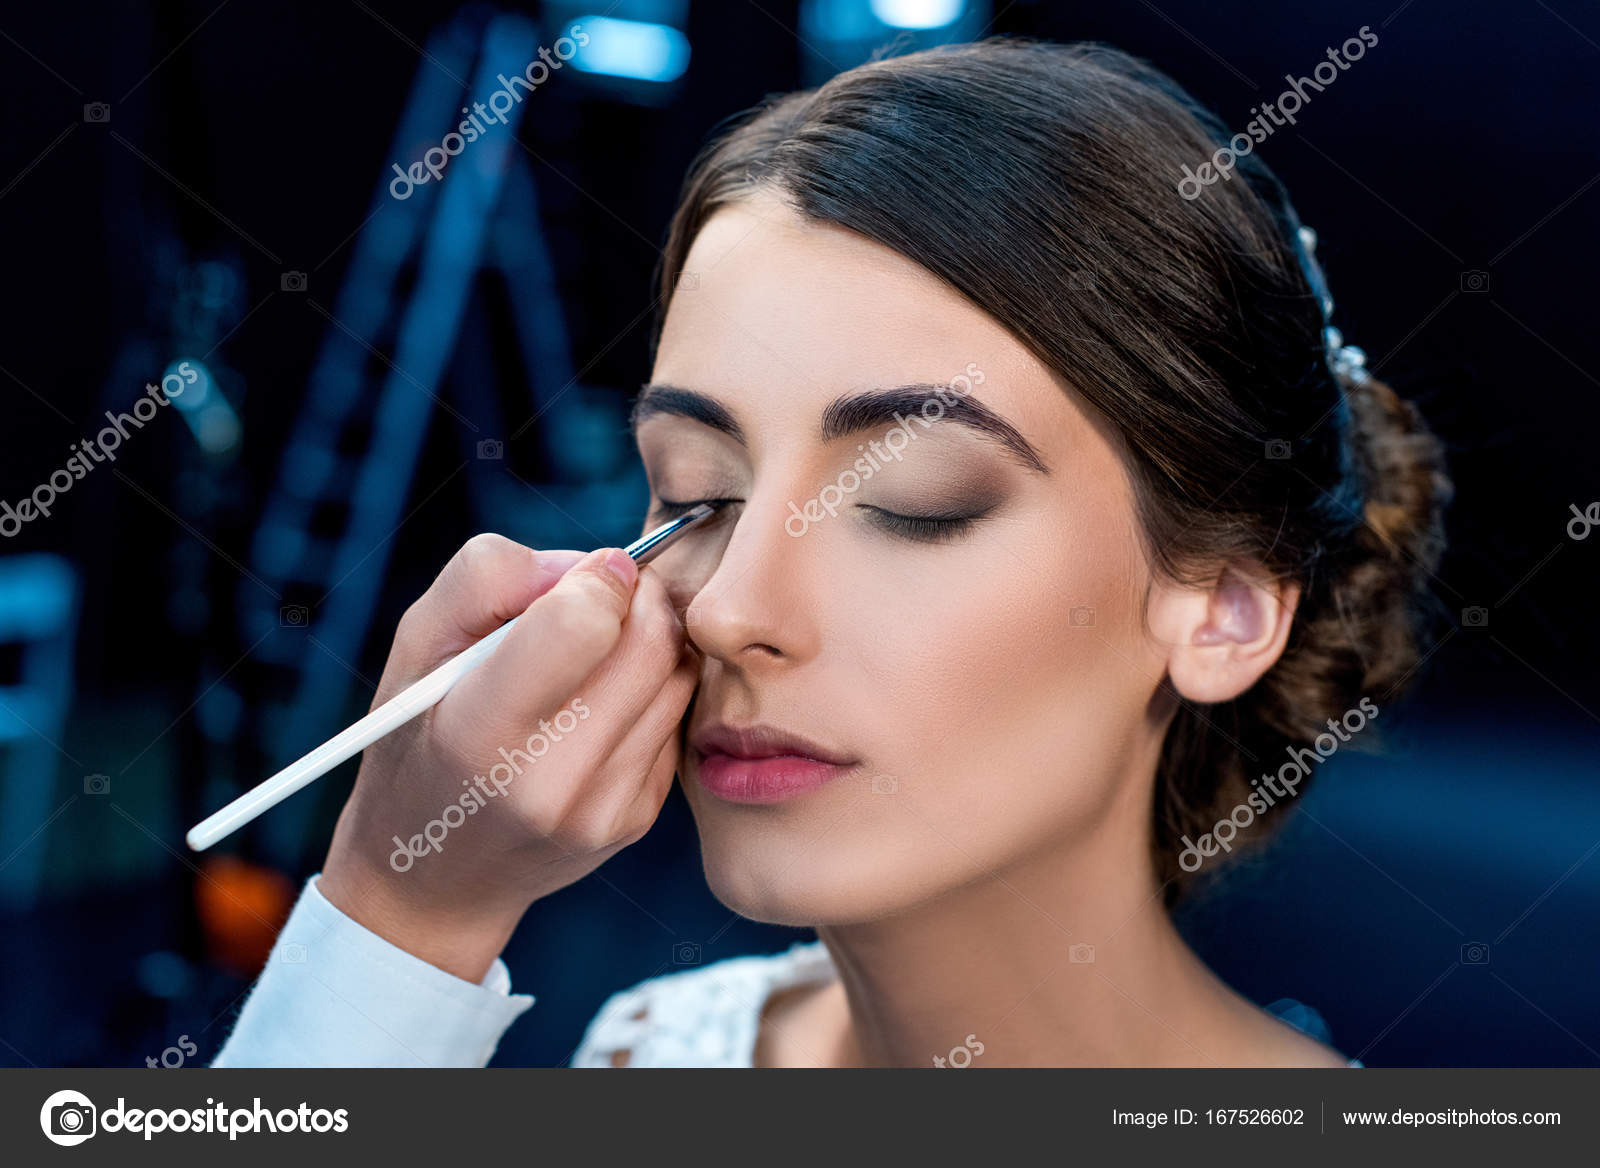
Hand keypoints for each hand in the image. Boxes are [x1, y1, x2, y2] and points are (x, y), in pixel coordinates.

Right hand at [317, 534, 697, 981]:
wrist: (435, 877)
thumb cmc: (418, 740)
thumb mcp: (416, 647)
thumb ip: (488, 579)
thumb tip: (591, 566)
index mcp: (479, 734)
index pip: (581, 625)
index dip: (596, 580)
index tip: (586, 576)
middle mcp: (548, 782)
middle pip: (650, 643)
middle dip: (639, 598)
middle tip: (607, 594)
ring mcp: (601, 809)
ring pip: (677, 676)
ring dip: (654, 639)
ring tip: (600, 647)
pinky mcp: (636, 820)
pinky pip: (676, 718)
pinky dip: (653, 689)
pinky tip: (604, 700)